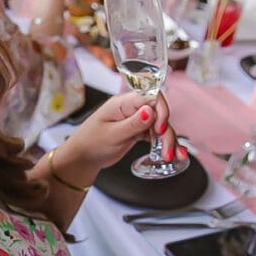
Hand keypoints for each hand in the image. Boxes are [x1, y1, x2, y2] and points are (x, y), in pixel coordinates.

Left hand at [50, 92, 186, 187]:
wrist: (82, 158)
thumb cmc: (90, 144)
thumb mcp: (111, 135)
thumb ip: (132, 124)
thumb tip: (150, 110)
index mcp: (122, 103)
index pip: (151, 97)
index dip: (161, 111)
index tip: (160, 128)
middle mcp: (131, 109)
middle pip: (159, 113)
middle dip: (166, 132)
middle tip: (166, 152)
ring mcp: (135, 120)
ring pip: (160, 126)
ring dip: (168, 141)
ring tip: (172, 157)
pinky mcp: (138, 131)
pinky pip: (156, 135)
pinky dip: (164, 144)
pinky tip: (174, 154)